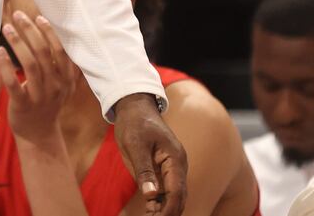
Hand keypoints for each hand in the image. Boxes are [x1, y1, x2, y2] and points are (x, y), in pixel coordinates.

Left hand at [0, 10, 76, 148]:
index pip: (60, 50)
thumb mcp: (61, 84)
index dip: (49, 32)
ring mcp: (40, 96)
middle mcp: (56, 86)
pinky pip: (13, 84)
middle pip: (43, 53)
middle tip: (18, 16)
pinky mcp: (23, 105)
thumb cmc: (48, 102)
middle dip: (30, 31)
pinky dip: (6, 67)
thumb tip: (51, 34)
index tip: (38, 17)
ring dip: (17, 43)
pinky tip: (0, 52)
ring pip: (30, 65)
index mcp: (67, 79)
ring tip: (7, 28)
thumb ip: (59, 64)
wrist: (39, 134)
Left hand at [113, 94, 187, 215]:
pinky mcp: (164, 170)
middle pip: (179, 198)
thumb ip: (144, 170)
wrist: (135, 107)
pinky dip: (159, 204)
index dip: (169, 210)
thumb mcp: (135, 145)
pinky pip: (166, 191)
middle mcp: (178, 166)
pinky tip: (149, 213)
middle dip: (168, 213)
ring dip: (163, 211)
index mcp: (175, 159)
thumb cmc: (135, 123)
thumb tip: (151, 195)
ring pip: (173, 197)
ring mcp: (172, 168)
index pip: (177, 191)